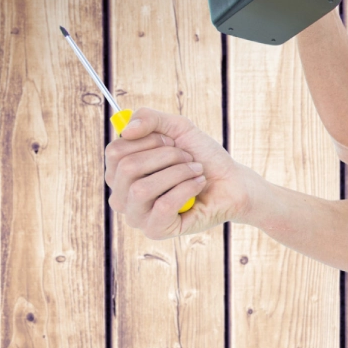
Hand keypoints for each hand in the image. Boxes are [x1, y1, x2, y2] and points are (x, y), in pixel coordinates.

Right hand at [105, 108, 254, 239]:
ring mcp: (137, 215)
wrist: (232, 181)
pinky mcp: (156, 230)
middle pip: (126, 168)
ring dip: (178, 172)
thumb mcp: (177, 128)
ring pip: (141, 189)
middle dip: (166, 156)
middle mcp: (122, 195)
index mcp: (120, 172)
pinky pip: (163, 206)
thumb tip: (125, 129)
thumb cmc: (202, 156)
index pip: (115, 151)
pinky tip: (199, 185)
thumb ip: (148, 118)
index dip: (148, 140)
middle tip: (189, 157)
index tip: (172, 140)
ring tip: (196, 171)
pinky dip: (187, 189)